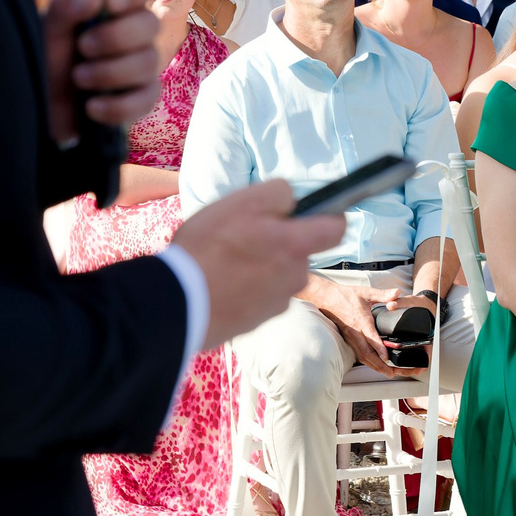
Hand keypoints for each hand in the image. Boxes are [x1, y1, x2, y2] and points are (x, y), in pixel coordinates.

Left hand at [44, 0, 164, 141]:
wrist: (40, 110)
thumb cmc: (45, 63)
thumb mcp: (46, 34)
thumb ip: (63, 9)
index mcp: (112, 8)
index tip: (110, 3)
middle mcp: (132, 34)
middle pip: (150, 24)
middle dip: (116, 37)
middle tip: (83, 46)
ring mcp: (140, 67)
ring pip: (149, 62)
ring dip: (110, 72)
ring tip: (78, 78)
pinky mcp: (141, 99)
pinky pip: (146, 99)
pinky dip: (117, 105)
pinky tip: (92, 107)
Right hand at [168, 181, 348, 349]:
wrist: (179, 303)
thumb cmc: (209, 248)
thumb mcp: (242, 202)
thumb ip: (279, 193)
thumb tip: (293, 200)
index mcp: (296, 246)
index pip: (337, 228)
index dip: (329, 215)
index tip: (310, 211)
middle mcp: (296, 277)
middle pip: (300, 251)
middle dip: (279, 242)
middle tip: (244, 235)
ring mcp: (278, 302)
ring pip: (279, 274)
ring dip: (261, 265)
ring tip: (226, 261)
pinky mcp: (258, 321)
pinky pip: (260, 295)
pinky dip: (247, 288)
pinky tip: (221, 282)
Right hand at [303, 274, 418, 377]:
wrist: (326, 298)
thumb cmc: (346, 295)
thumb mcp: (366, 292)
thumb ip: (383, 294)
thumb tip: (397, 292)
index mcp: (361, 321)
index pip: (371, 337)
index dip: (379, 348)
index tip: (387, 357)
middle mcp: (355, 332)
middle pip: (367, 353)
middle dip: (379, 365)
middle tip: (391, 373)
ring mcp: (351, 337)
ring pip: (363, 356)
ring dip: (375, 366)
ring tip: (387, 373)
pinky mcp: (349, 339)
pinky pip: (359, 354)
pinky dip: (368, 362)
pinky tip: (376, 365)